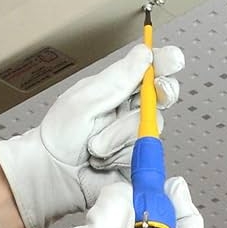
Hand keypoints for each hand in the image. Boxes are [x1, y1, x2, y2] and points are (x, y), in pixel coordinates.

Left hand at [0, 44, 183, 227]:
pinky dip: (119, 154)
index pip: (150, 69)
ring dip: (119, 134)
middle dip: (162, 91)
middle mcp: (132, 109)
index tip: (173, 58)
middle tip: (156, 90)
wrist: (53, 174)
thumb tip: (144, 53)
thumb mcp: (85, 99)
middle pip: (164, 94)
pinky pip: (143, 152)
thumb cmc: (60, 135)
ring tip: (95, 143)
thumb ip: (118, 79)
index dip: (166, 62)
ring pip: (151, 126)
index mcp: (119, 87)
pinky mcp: (140, 159)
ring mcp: (138, 134)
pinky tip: (102, 158)